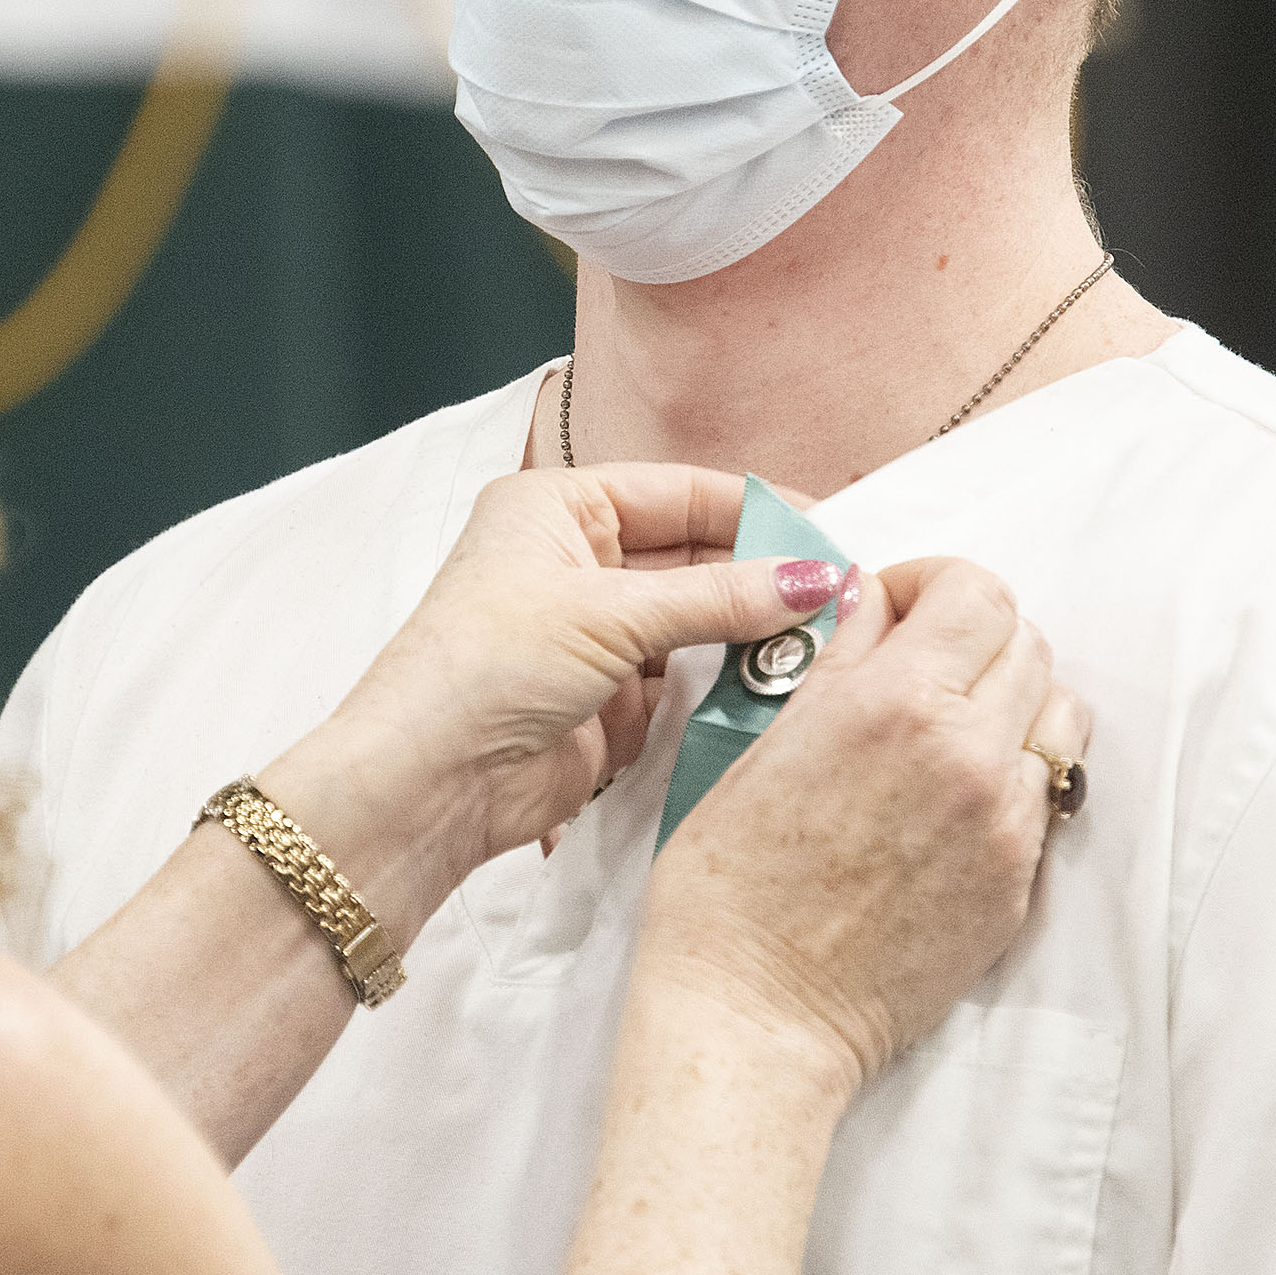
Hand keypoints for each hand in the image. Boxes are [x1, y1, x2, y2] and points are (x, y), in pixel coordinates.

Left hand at [259, 466, 850, 929]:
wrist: (430, 781)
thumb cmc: (491, 664)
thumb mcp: (610, 614)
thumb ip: (718, 597)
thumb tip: (815, 580)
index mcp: (559, 507)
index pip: (679, 493)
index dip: (754, 510)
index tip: (830, 532)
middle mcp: (577, 562)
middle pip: (695, 557)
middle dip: (762, 576)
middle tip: (845, 592)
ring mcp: (595, 635)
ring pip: (698, 622)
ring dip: (752, 634)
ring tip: (830, 639)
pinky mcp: (612, 702)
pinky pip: (689, 681)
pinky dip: (730, 684)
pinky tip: (783, 684)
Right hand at [638, 555, 1087, 1103]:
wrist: (757, 1014)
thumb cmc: (727, 886)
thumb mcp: (760, 745)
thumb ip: (838, 662)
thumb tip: (872, 603)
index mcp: (896, 701)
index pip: (978, 591)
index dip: (935, 585)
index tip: (896, 609)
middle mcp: (969, 751)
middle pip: (1028, 642)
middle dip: (972, 638)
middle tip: (915, 668)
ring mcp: (1006, 822)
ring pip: (1057, 714)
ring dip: (1010, 703)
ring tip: (946, 734)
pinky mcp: (1019, 882)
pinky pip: (1045, 794)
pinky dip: (1009, 775)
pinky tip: (947, 802)